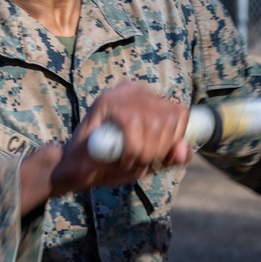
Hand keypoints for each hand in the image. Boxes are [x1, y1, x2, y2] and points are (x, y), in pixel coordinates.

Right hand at [53, 81, 191, 193]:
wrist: (75, 170)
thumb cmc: (113, 163)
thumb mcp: (149, 162)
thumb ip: (169, 157)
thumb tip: (185, 151)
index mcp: (149, 101)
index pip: (180, 114)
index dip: (175, 140)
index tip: (158, 157)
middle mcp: (137, 91)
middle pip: (169, 118)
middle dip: (160, 150)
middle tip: (140, 162)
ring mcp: (120, 93)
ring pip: (154, 122)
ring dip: (146, 152)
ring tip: (129, 161)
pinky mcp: (106, 101)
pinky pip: (133, 125)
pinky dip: (132, 149)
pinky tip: (122, 158)